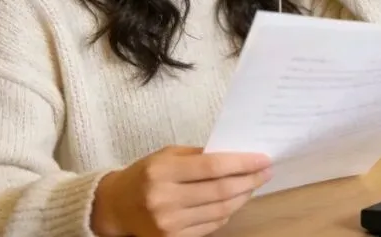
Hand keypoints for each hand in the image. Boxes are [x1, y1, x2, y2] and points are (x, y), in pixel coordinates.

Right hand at [91, 145, 271, 236]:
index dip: (243, 163)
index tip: (263, 159)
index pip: (213, 167)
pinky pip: (211, 226)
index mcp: (163, 172)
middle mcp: (165, 199)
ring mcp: (168, 223)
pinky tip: (235, 200)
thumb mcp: (168, 155)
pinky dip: (228, 213)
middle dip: (250, 180)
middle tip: (266, 172)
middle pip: (221, 190)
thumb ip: (200, 155)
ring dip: (243, 197)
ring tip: (254, 184)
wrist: (115, 207)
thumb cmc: (145, 174)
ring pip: (220, 211)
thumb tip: (237, 153)